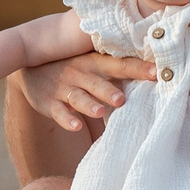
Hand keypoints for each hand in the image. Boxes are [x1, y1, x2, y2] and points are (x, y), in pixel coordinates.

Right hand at [16, 53, 152, 132]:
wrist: (32, 70)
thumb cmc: (76, 69)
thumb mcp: (93, 65)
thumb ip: (118, 71)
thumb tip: (156, 77)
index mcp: (95, 63)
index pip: (119, 65)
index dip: (138, 68)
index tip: (157, 72)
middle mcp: (80, 73)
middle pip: (97, 82)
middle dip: (109, 90)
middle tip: (123, 99)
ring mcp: (65, 88)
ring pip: (79, 97)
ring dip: (90, 105)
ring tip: (101, 112)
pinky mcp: (50, 103)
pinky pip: (59, 112)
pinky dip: (67, 120)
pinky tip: (76, 126)